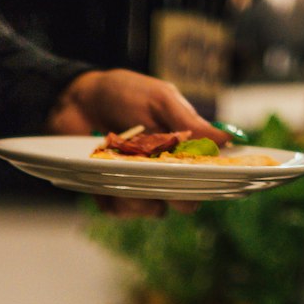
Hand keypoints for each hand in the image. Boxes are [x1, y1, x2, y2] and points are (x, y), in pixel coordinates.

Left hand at [46, 68, 227, 217]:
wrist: (77, 100)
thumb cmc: (123, 93)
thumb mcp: (159, 99)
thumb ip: (187, 121)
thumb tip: (225, 140)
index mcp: (183, 151)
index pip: (208, 176)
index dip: (215, 182)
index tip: (216, 179)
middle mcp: (164, 173)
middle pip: (186, 202)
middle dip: (181, 196)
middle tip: (167, 178)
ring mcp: (139, 186)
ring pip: (154, 210)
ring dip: (143, 194)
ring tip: (126, 165)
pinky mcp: (112, 195)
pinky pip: (121, 210)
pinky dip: (116, 196)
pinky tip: (107, 173)